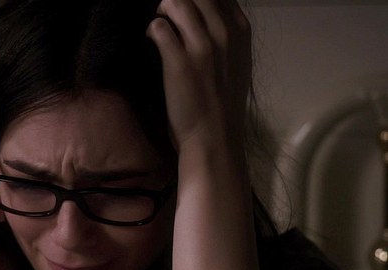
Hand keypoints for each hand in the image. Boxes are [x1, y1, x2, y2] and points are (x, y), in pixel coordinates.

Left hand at [147, 0, 251, 152]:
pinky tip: (151, 40)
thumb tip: (205, 16)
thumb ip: (224, 34)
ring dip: (162, 9)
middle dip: (178, 0)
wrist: (214, 136)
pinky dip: (151, 29)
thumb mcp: (236, 61)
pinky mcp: (179, 62)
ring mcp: (202, 46)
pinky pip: (158, 27)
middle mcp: (224, 33)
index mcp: (240, 30)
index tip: (185, 10)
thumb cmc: (222, 101)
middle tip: (168, 14)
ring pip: (176, 2)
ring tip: (160, 26)